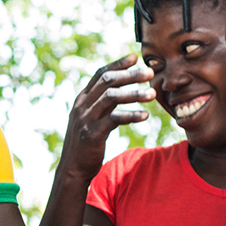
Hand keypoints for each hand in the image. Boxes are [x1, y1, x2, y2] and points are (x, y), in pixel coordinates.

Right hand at [56, 54, 154, 181]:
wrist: (73, 168)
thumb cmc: (87, 142)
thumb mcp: (90, 118)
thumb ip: (100, 104)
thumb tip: (119, 90)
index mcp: (82, 99)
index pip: (99, 74)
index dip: (117, 64)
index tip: (135, 57)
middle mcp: (81, 105)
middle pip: (107, 82)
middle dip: (130, 75)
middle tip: (150, 73)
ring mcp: (85, 119)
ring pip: (111, 97)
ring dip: (134, 93)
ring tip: (153, 94)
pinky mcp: (92, 133)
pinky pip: (114, 119)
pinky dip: (131, 115)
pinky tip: (145, 116)